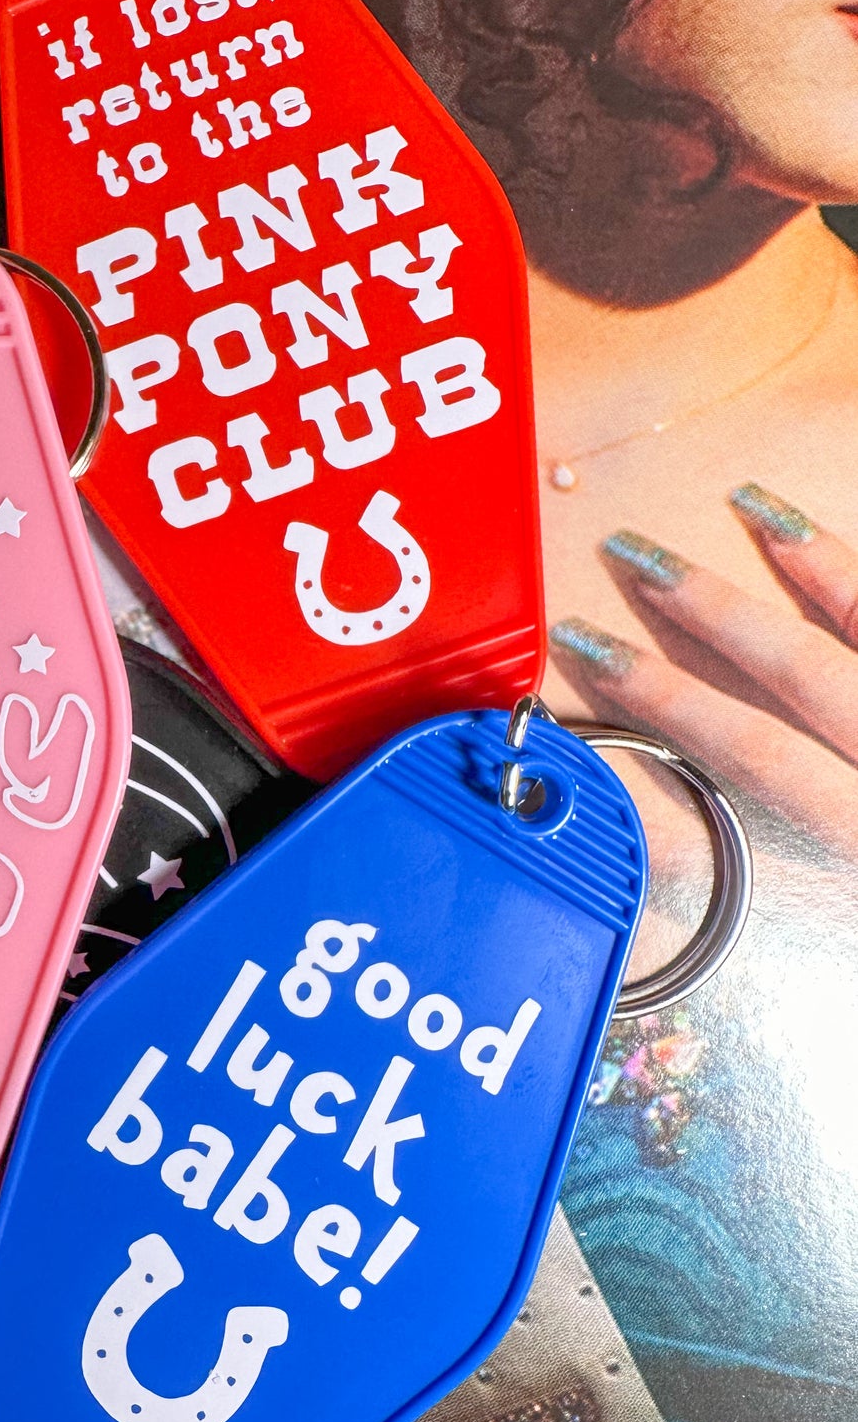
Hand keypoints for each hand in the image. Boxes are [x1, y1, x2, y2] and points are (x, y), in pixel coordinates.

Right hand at [548, 482, 857, 866]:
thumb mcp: (847, 921)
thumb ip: (763, 879)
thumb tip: (660, 849)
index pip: (748, 750)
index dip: (661, 699)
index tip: (588, 657)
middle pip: (791, 665)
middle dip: (701, 606)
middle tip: (626, 554)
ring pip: (854, 618)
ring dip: (796, 556)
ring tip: (738, 501)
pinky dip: (842, 564)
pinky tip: (803, 527)